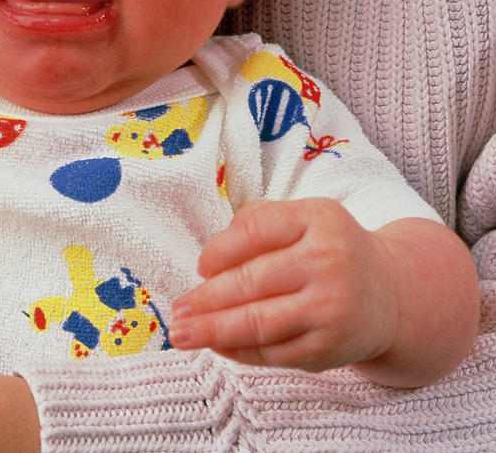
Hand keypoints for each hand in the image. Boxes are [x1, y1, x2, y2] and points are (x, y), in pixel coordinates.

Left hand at [169, 198, 398, 372]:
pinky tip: (216, 345)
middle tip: (177, 309)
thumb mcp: (305, 217)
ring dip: (213, 330)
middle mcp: (328, 263)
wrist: (393, 294)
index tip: (199, 266)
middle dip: (206, 298)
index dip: (220, 250)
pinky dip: (239, 350)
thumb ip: (257, 222)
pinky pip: (274, 352)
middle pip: (252, 282)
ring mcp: (330, 309)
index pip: (256, 230)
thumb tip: (209, 260)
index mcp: (317, 220)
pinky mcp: (330, 348)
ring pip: (259, 323)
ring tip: (182, 333)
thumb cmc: (331, 248)